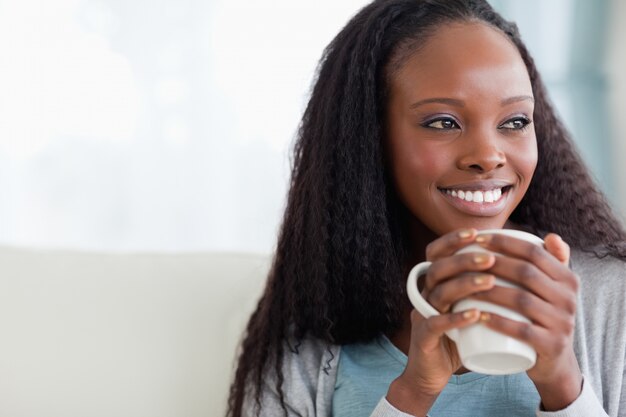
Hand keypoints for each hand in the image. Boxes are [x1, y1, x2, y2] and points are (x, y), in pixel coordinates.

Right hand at [388, 228, 495, 414]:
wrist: (432, 374)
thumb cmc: (458, 338)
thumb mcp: (471, 309)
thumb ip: (487, 290)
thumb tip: (522, 265)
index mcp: (434, 284)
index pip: (436, 254)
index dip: (452, 241)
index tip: (477, 233)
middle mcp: (425, 295)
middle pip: (438, 268)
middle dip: (464, 259)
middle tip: (491, 258)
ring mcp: (423, 316)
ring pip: (438, 292)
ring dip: (464, 284)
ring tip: (489, 281)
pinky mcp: (424, 338)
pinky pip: (436, 324)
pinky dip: (455, 318)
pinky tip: (475, 314)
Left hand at [470, 232, 582, 409]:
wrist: (555, 362)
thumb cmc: (543, 316)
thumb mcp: (552, 290)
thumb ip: (552, 262)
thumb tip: (551, 235)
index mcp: (568, 279)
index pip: (535, 252)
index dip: (505, 243)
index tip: (478, 239)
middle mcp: (569, 299)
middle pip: (526, 273)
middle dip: (493, 263)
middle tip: (466, 260)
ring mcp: (562, 323)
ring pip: (521, 300)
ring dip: (489, 291)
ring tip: (464, 286)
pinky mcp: (551, 345)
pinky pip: (522, 331)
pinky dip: (499, 322)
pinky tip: (479, 316)